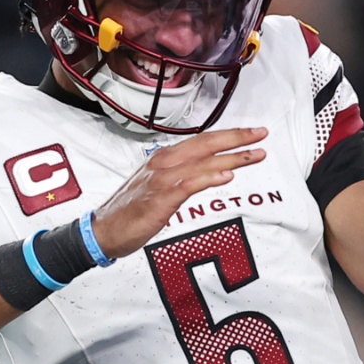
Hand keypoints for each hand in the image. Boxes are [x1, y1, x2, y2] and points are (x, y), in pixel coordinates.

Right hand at [91, 127, 267, 256]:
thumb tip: (208, 171)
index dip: (228, 135)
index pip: (202, 141)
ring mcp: (162, 179)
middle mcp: (164, 163)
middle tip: (260, 133)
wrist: (103, 230)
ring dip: (231, 156)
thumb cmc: (130, 211)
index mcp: (164, 158)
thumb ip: (182, 176)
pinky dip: (209, 177)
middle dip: (236, 138)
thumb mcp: (158, 186)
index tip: (251, 133)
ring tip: (254, 154)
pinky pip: (189, 184)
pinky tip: (226, 175)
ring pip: (202, 161)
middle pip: (206, 144)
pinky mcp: (160, 198)